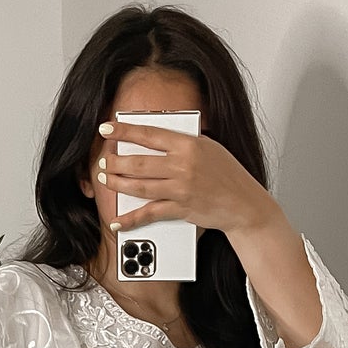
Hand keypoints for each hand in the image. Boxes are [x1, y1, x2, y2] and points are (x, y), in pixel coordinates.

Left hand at [95, 120, 276, 237]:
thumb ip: (183, 143)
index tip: (106, 128)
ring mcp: (181, 189)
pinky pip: (150, 213)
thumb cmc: (227, 173)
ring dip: (118, 183)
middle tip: (103, 160)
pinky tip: (117, 220)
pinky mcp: (181, 209)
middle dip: (115, 161)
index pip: (149, 134)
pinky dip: (131, 218)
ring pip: (140, 186)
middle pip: (139, 162)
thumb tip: (155, 138)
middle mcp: (183, 166)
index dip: (124, 131)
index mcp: (189, 145)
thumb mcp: (208, 148)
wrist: (244, 203)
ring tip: (105, 178)